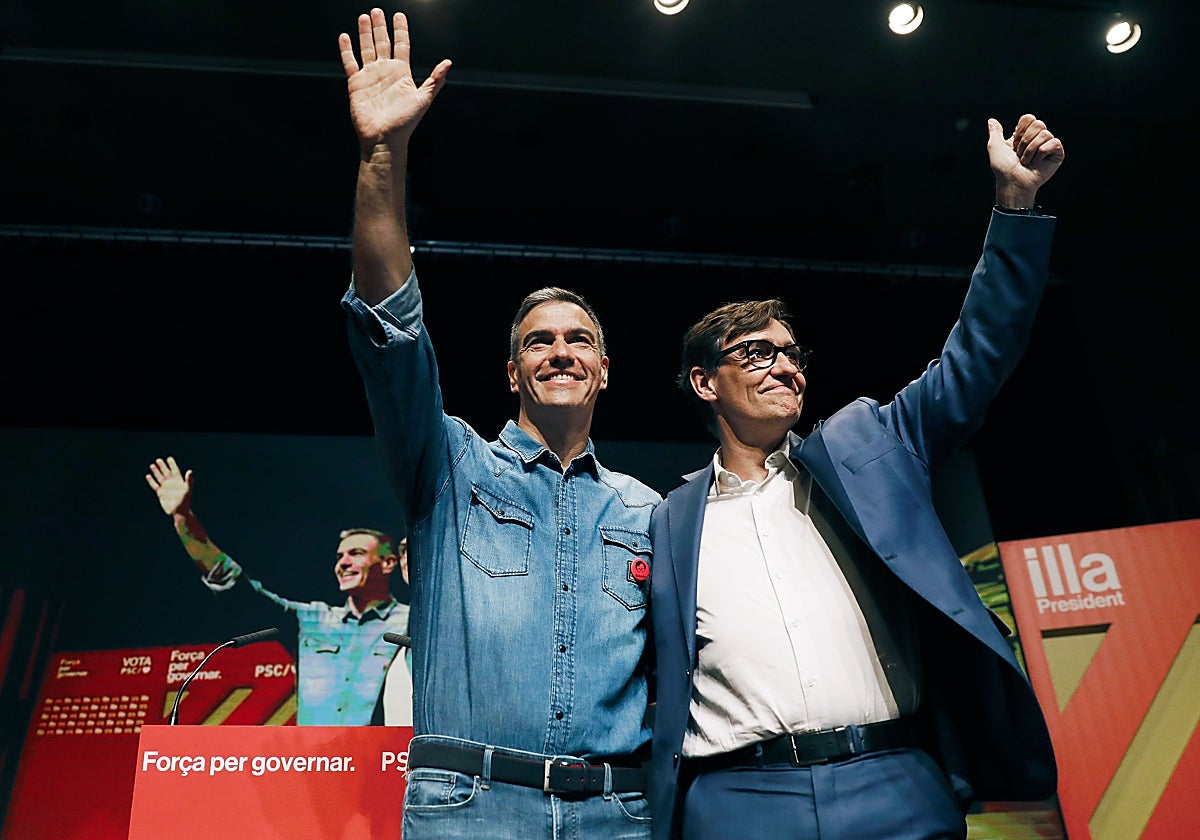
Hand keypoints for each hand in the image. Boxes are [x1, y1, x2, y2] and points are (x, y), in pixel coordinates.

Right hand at [145, 456, 192, 516]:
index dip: (172, 464)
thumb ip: (189, 480)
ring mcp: (166, 488)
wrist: (179, 511)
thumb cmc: (185, 501)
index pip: (175, 470)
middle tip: (158, 460)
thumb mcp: (187, 489)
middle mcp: (172, 483)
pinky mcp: (161, 493)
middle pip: (166, 472)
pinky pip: (155, 485)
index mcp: (179, 481)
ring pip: (160, 478)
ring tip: (152, 465)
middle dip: (162, 466)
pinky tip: (148, 476)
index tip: (169, 458)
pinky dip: (151, 481)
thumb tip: (190, 471)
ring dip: (156, 472)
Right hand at [338, 8, 451, 151]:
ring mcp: (370, 76)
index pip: (402, 45)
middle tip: (377, 11)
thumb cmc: (405, 123)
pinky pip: (350, 62)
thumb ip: (434, 81)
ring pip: (366, 49)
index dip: (400, 30)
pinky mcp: (356, 83)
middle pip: (382, 43)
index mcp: (402, 73)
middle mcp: (385, 72)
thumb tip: (448, 63)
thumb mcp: (423, 99)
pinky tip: (346, 37)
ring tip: (364, 17)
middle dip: (380, 27)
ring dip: (365, 33)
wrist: (384, 139)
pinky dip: (347, 50)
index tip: (399, 16)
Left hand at [986, 114, 1064, 207]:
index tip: (1014, 144)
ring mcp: (1047, 146)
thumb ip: (995, 132)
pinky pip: (1054, 142)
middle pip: (1038, 123)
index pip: (1028, 118)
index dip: (1020, 131)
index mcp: (1024, 135)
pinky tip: (1037, 162)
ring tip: (1026, 161)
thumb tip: (991, 120)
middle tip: (1020, 154)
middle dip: (1025, 140)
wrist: (1012, 182)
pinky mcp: (1057, 153)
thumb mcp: (995, 147)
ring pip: (1045, 133)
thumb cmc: (1003, 168)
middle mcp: (1037, 138)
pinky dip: (1042, 152)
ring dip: (1031, 149)